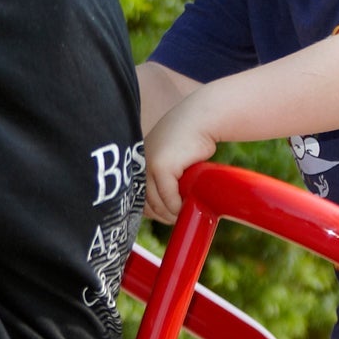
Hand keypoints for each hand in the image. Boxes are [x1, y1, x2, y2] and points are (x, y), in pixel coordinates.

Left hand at [143, 91, 220, 225]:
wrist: (201, 118)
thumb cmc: (190, 136)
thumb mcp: (172, 154)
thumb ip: (165, 170)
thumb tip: (166, 199)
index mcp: (138, 160)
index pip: (137, 194)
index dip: (149, 210)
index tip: (164, 217)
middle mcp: (140, 162)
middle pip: (145, 201)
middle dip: (161, 215)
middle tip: (176, 220)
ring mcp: (149, 164)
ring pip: (156, 202)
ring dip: (170, 213)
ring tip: (183, 215)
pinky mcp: (162, 167)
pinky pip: (168, 197)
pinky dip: (177, 206)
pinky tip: (185, 207)